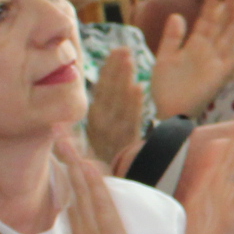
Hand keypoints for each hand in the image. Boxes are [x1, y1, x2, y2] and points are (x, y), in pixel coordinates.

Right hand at [55, 135, 152, 233]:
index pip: (80, 209)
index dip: (72, 185)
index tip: (66, 162)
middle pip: (78, 196)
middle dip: (69, 168)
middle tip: (58, 139)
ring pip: (86, 197)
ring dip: (77, 168)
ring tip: (66, 141)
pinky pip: (102, 209)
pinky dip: (94, 187)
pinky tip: (87, 167)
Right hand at [84, 50, 144, 164]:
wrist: (103, 184)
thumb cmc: (105, 155)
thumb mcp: (101, 131)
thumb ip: (104, 106)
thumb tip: (104, 83)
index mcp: (94, 118)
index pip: (102, 89)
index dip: (109, 70)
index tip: (117, 52)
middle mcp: (101, 124)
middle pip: (110, 92)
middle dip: (117, 70)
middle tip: (125, 49)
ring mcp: (113, 133)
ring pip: (120, 102)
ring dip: (124, 80)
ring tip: (130, 60)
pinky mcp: (126, 143)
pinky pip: (130, 121)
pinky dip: (134, 105)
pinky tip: (139, 88)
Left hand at [150, 0, 233, 120]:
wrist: (168, 111)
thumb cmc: (165, 88)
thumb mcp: (164, 58)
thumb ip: (171, 38)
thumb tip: (177, 15)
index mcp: (194, 45)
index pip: (205, 20)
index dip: (210, 5)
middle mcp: (207, 51)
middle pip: (221, 26)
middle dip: (228, 9)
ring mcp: (215, 63)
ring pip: (229, 38)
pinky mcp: (220, 77)